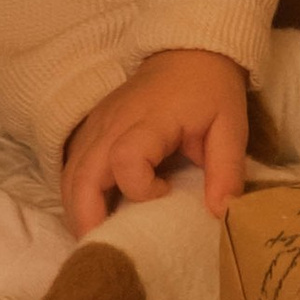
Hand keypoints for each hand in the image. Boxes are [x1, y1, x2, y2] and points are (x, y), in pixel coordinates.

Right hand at [61, 47, 248, 233]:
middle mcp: (113, 124)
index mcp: (149, 121)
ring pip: (69, 177)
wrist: (189, 51)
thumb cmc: (210, 91)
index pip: (125, 159)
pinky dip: (75, 196)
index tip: (166, 193)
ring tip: (98, 239)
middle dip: (87, 218)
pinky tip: (93, 214)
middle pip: (81, 176)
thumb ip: (227, 170)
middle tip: (107, 248)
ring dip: (77, 212)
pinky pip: (71, 169)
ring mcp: (97, 126)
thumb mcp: (230, 127)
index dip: (141, 188)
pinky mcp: (91, 130)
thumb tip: (222, 214)